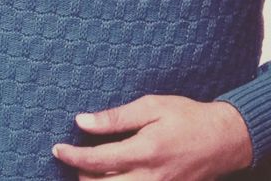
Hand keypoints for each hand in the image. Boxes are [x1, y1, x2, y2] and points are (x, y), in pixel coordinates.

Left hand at [52, 95, 252, 179]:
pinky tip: (111, 176)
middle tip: (71, 157)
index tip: (57, 149)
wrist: (223, 139)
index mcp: (144, 152)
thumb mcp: (150, 107)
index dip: (73, 156)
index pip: (98, 161)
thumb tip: (82, 121)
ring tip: (87, 168)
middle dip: (81, 174)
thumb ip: (115, 117)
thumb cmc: (186, 117)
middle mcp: (151, 178)